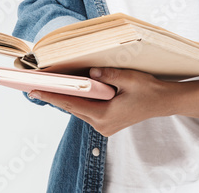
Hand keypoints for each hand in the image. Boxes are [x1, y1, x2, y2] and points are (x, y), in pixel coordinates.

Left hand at [28, 67, 198, 136]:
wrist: (164, 102)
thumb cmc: (148, 90)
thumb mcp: (129, 78)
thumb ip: (107, 75)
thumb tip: (90, 72)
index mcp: (105, 115)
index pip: (72, 104)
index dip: (52, 96)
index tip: (35, 91)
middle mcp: (102, 125)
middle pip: (72, 108)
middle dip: (55, 96)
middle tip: (35, 86)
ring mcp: (104, 126)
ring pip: (79, 110)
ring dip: (66, 98)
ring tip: (47, 86)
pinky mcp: (107, 123)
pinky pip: (87, 110)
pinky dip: (78, 101)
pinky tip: (70, 90)